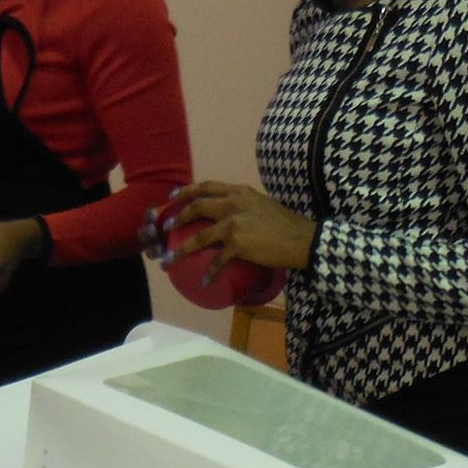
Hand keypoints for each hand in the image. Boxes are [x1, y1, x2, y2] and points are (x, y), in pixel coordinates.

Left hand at [167, 181, 315, 284]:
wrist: (300, 238)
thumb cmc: (284, 223)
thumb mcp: (260, 203)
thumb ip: (242, 204)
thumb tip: (227, 211)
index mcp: (238, 192)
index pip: (206, 186)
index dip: (186, 191)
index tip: (173, 196)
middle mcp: (233, 204)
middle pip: (197, 208)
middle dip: (177, 219)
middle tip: (167, 230)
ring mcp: (234, 224)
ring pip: (199, 237)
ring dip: (182, 250)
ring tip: (171, 260)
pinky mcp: (238, 244)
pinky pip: (217, 261)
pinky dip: (210, 272)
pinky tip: (205, 281)